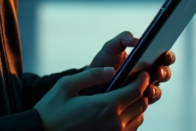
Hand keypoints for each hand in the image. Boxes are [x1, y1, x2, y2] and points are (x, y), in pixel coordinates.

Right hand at [35, 67, 149, 130]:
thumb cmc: (51, 110)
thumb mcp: (66, 86)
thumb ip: (92, 75)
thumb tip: (112, 70)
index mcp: (105, 106)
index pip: (136, 90)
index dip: (143, 79)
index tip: (143, 72)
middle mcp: (114, 122)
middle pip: (141, 104)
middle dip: (141, 90)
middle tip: (136, 81)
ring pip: (139, 118)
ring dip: (137, 105)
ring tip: (128, 95)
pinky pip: (130, 129)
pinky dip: (131, 118)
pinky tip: (120, 110)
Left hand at [90, 32, 174, 104]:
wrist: (91, 82)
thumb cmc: (103, 63)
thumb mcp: (111, 47)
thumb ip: (123, 39)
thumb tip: (136, 39)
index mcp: (146, 59)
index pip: (163, 57)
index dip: (168, 56)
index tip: (165, 54)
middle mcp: (148, 75)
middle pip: (165, 74)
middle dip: (164, 72)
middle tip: (158, 71)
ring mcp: (143, 89)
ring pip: (157, 91)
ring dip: (155, 89)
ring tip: (148, 88)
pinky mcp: (136, 102)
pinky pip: (145, 103)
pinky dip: (144, 101)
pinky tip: (139, 98)